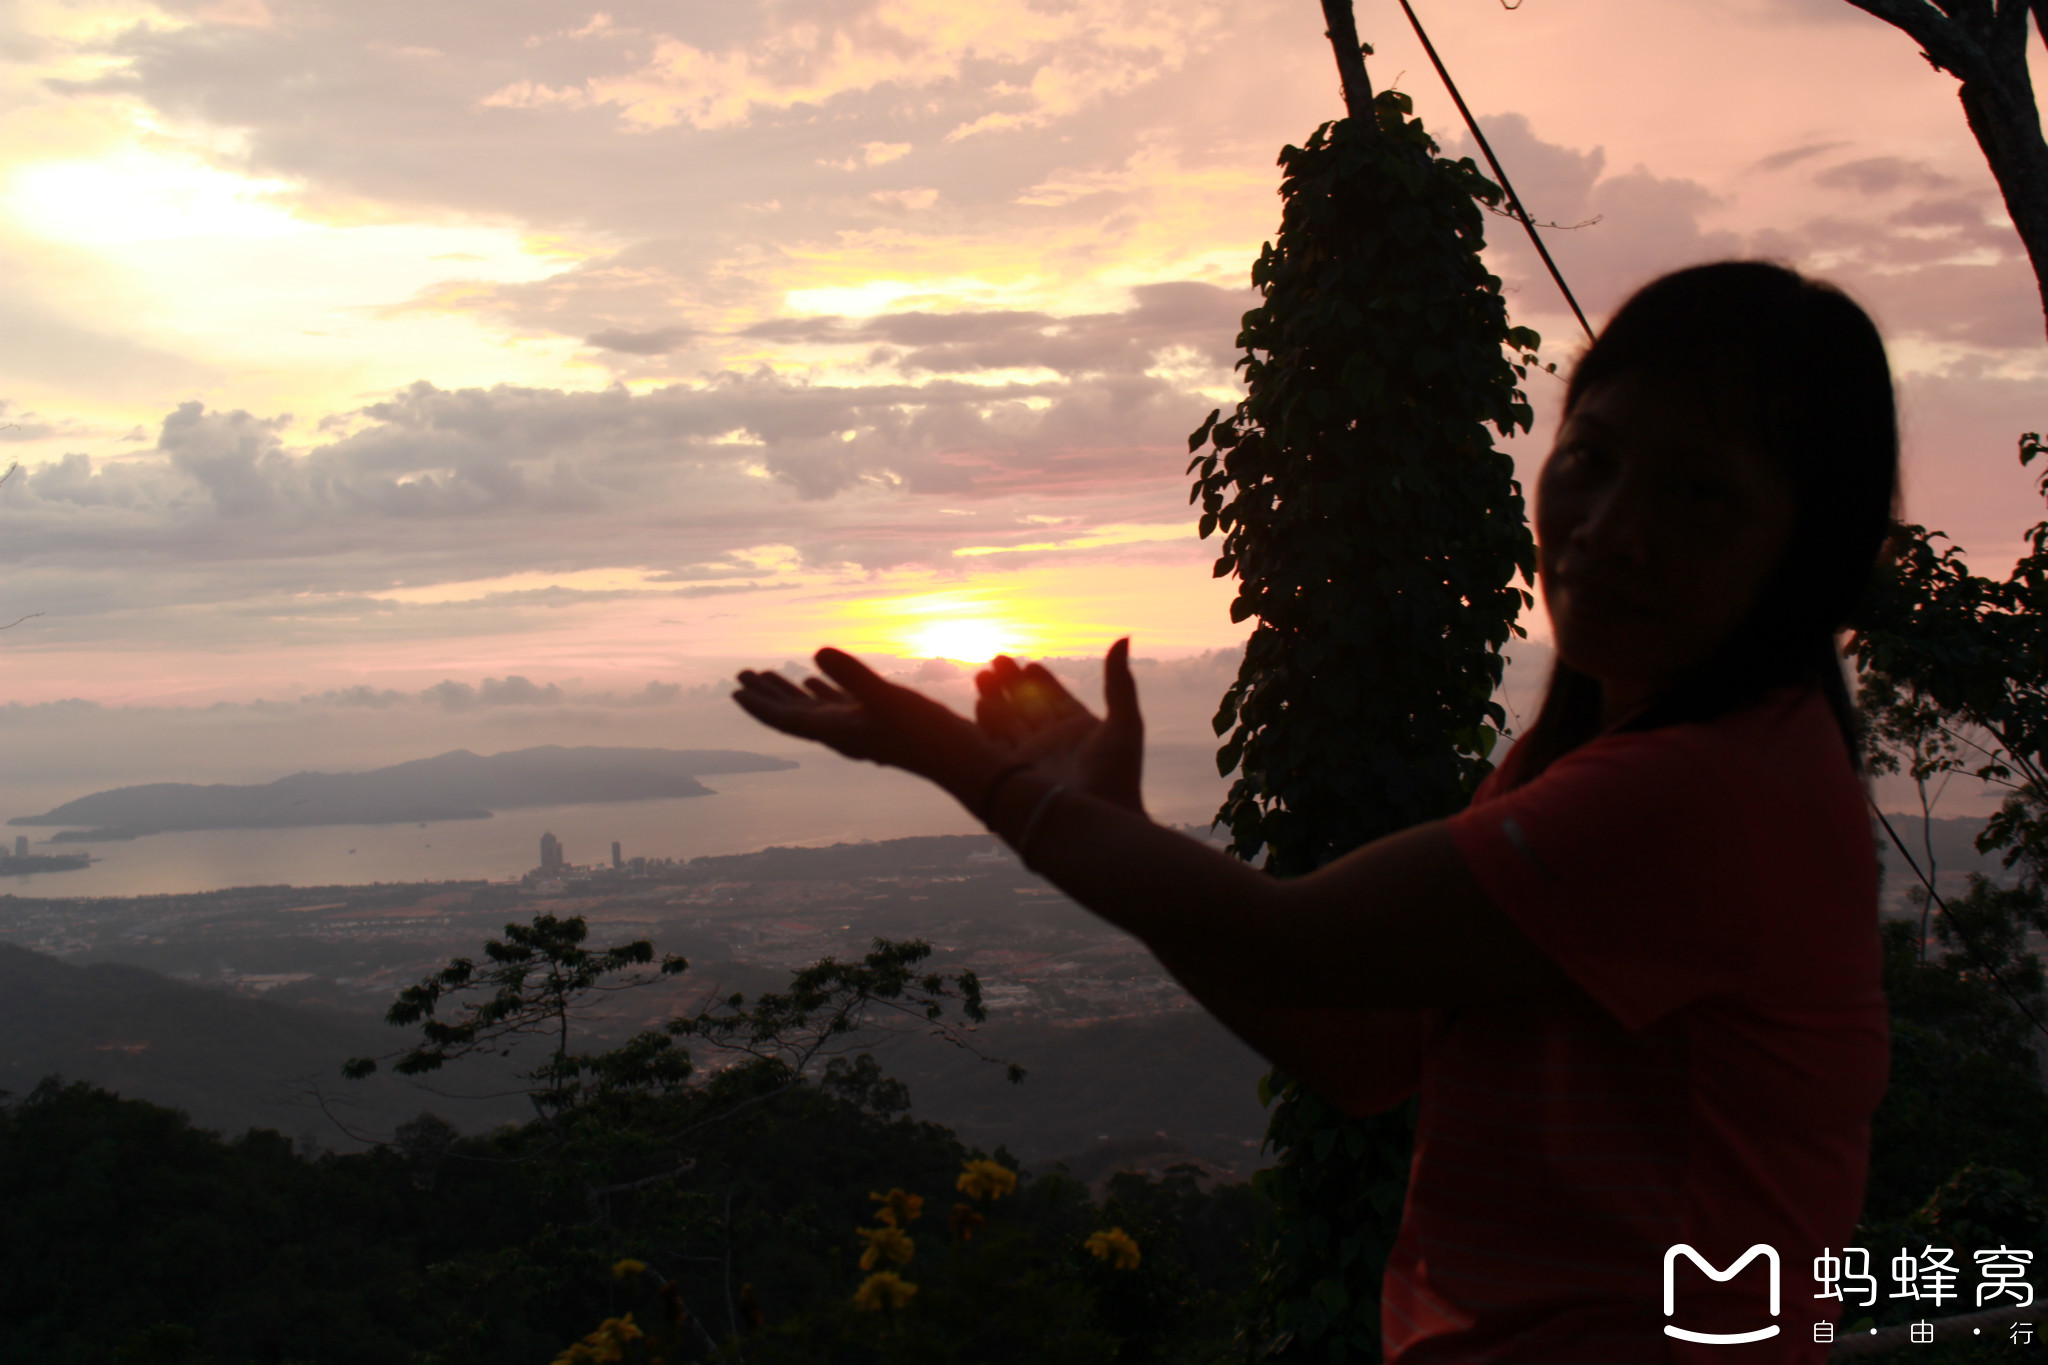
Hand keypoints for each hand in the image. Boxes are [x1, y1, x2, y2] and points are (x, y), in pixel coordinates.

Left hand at [732, 648, 999, 801]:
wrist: (962, 760)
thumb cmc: (926, 733)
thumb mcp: (888, 699)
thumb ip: (852, 676)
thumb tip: (815, 652)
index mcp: (836, 731)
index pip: (786, 719)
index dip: (759, 705)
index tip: (736, 689)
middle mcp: (842, 732)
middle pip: (792, 714)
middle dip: (766, 694)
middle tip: (741, 675)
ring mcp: (859, 728)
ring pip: (813, 708)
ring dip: (789, 691)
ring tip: (766, 674)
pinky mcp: (877, 722)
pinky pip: (840, 705)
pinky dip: (823, 689)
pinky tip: (815, 678)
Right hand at [974, 638, 1144, 813]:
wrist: (1098, 822)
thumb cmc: (1117, 775)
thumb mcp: (1124, 721)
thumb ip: (1119, 681)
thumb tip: (1123, 637)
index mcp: (1081, 732)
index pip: (1056, 701)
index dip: (1042, 682)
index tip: (1029, 664)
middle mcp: (1055, 744)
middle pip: (1029, 708)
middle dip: (1012, 685)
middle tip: (998, 660)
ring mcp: (1034, 759)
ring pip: (1010, 722)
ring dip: (996, 698)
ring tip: (983, 675)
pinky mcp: (1016, 774)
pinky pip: (997, 744)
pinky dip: (988, 723)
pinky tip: (981, 702)